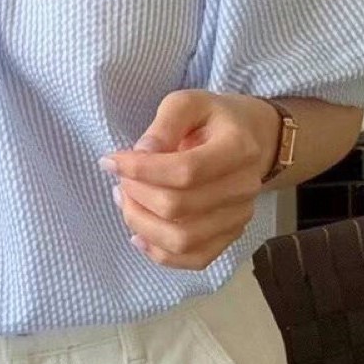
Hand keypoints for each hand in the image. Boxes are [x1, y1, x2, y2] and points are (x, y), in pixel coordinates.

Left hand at [98, 89, 281, 269]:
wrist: (252, 139)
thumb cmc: (213, 120)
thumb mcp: (188, 104)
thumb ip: (164, 124)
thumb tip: (141, 154)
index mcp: (238, 149)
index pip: (185, 171)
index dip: (141, 170)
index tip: (110, 161)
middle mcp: (244, 188)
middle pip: (178, 208)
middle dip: (136, 196)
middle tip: (121, 181)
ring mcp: (239, 216)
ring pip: (182, 240)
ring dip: (142, 224)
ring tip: (126, 202)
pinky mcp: (231, 236)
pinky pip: (195, 259)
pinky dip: (160, 254)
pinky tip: (139, 235)